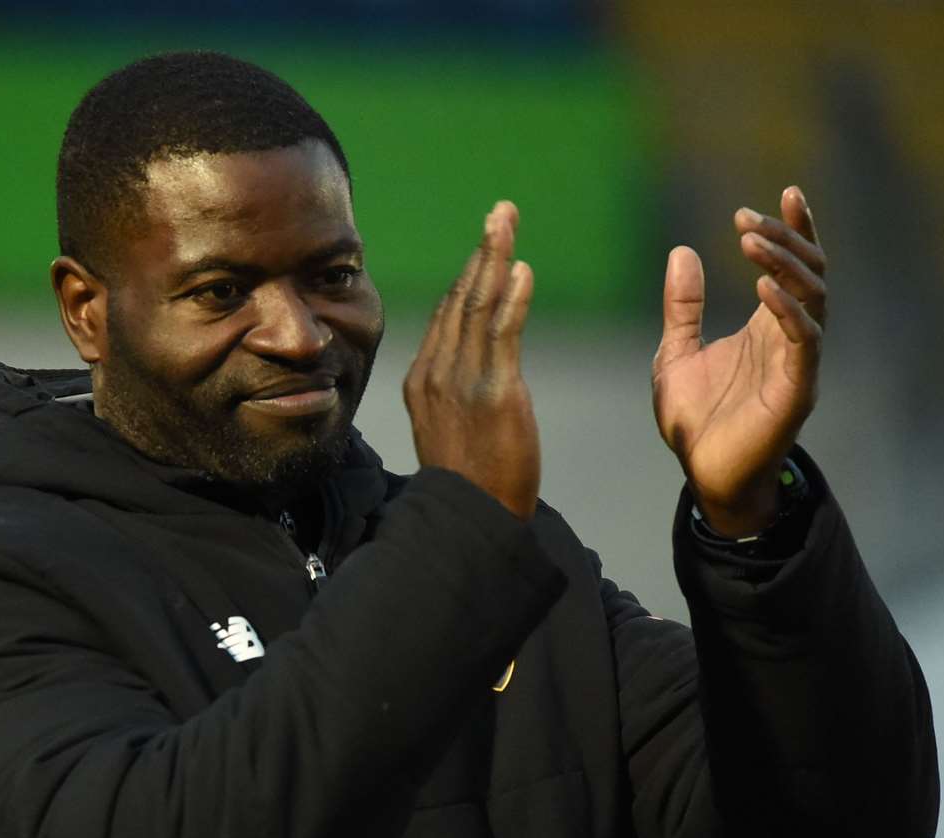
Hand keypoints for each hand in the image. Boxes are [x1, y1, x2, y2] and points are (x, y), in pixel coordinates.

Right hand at [405, 202, 539, 519]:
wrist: (470, 519)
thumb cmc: (467, 484)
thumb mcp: (447, 432)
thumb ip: (452, 396)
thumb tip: (466, 376)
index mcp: (422, 381)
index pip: (447, 317)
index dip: (468, 277)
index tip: (486, 249)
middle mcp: (437, 374)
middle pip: (460, 299)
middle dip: (482, 252)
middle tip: (500, 213)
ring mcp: (462, 381)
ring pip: (478, 306)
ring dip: (495, 257)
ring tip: (507, 220)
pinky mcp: (495, 393)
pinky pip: (502, 334)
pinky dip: (511, 298)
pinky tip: (521, 269)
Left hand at [652, 186, 826, 536]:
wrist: (703, 475)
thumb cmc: (696, 421)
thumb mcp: (675, 353)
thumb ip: (682, 307)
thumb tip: (682, 252)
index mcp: (766, 327)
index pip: (793, 268)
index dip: (794, 230)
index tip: (786, 191)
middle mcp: (790, 338)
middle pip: (808, 273)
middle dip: (783, 240)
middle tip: (747, 218)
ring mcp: (797, 362)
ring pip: (812, 299)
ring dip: (784, 265)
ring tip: (751, 240)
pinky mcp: (796, 390)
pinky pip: (803, 341)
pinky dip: (787, 311)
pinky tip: (764, 287)